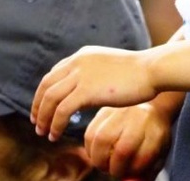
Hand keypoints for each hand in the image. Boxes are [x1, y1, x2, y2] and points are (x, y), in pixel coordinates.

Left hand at [31, 45, 157, 141]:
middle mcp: (78, 62)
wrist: (152, 70)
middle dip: (38, 105)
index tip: (45, 105)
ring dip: (43, 118)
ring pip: (49, 100)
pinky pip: (61, 111)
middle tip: (37, 121)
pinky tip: (55, 134)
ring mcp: (80, 76)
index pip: (55, 73)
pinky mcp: (86, 91)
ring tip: (43, 132)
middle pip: (46, 85)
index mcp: (84, 55)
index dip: (46, 91)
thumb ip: (97, 73)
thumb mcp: (112, 66)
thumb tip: (91, 89)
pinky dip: (54, 125)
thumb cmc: (141, 71)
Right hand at [84, 105, 171, 178]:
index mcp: (156, 132)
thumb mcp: (157, 156)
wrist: (152, 108)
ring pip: (102, 140)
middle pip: (122, 150)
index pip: (143, 157)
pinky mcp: (104, 110)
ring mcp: (121, 112)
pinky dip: (90, 149)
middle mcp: (140, 119)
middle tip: (115, 170)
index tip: (129, 171)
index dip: (132, 170)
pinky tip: (98, 153)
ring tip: (105, 163)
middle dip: (114, 168)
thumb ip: (145, 174)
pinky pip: (90, 133)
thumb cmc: (154, 137)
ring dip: (99, 159)